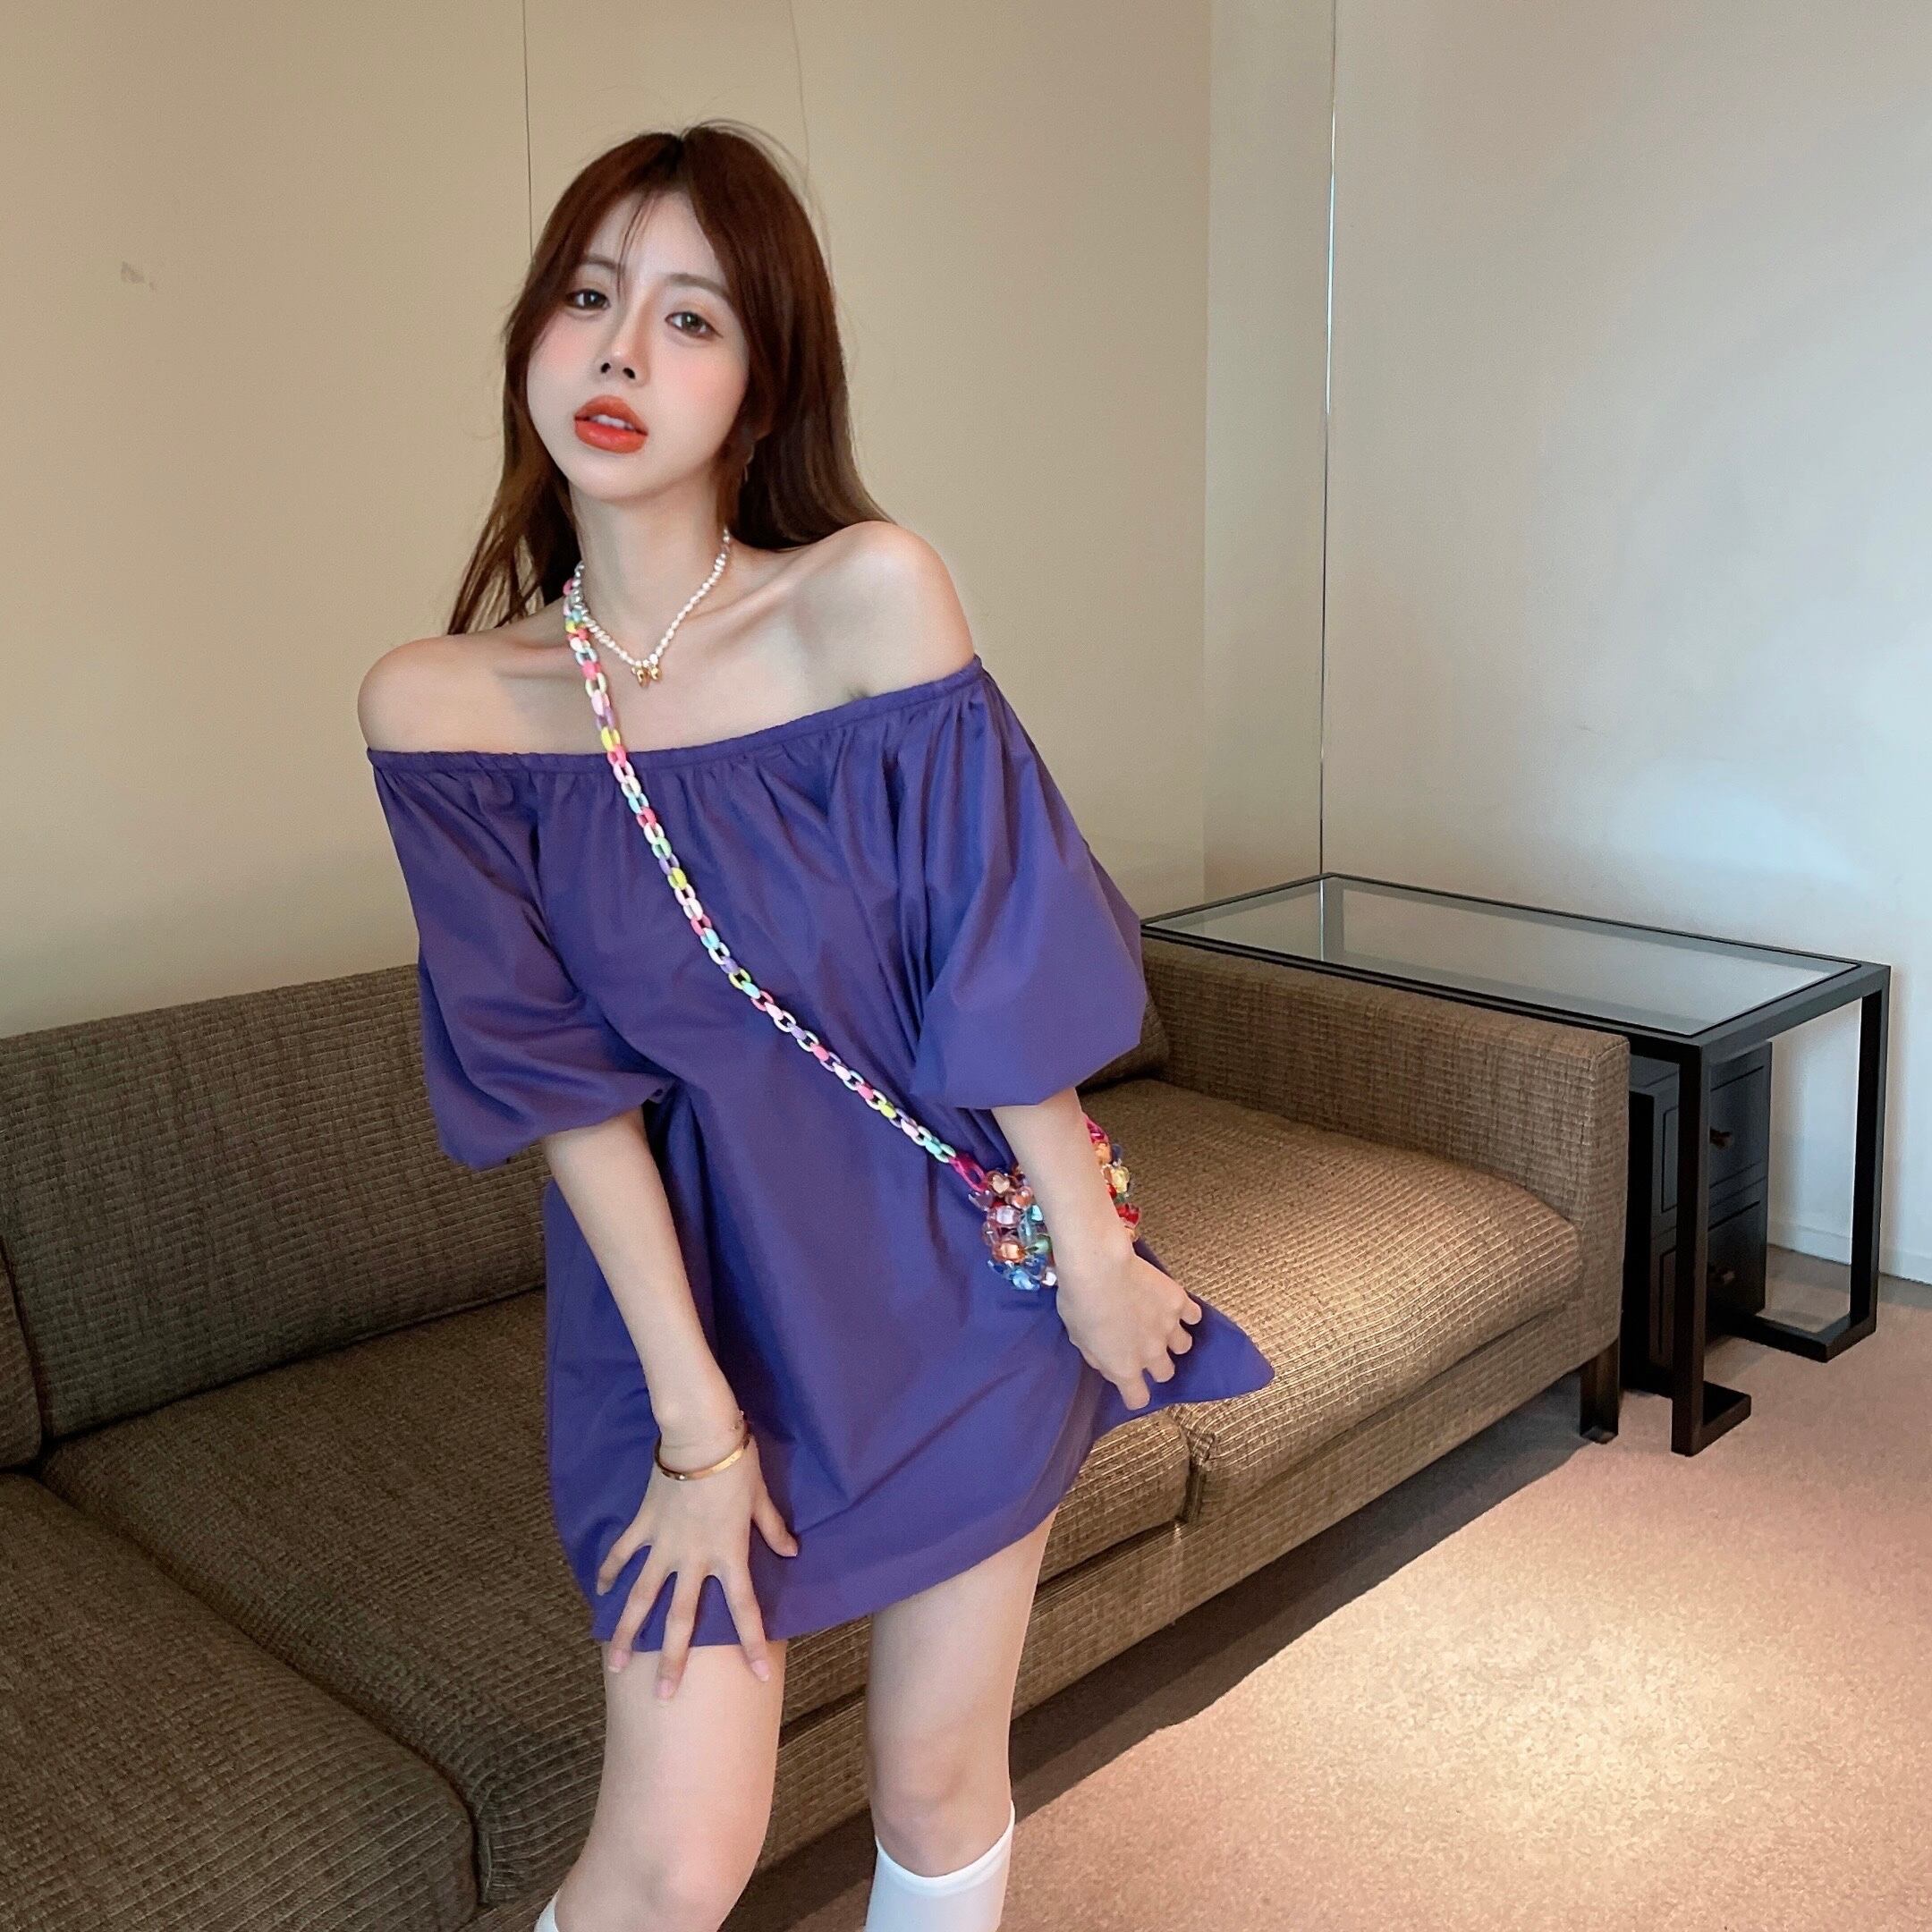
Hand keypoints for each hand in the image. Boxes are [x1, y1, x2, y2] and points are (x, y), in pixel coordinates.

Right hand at [595, 1412, 799, 1696]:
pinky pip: (624, 1553)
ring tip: (615, 1666)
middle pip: (682, 1618)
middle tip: (664, 1696)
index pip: (744, 1609)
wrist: (699, 1435)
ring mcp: (664, 1544)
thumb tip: (791, 1552)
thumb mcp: (761, 1498)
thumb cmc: (737, 1463)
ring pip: (642, 1597)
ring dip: (628, 1633)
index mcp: (729, 1554)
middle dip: (673, 1660)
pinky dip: (611, 1572)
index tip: (759, 1676)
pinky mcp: (644, 1524)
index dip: (753, 1643)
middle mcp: (694, 1558)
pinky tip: (601, 1592)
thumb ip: (773, 1529)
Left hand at [1050, 1242, 1201, 1411]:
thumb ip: (1097, 1356)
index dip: (1134, 1394)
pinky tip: (1175, 1306)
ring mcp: (1169, 1328)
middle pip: (1166, 1373)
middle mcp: (1151, 1354)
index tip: (1130, 1385)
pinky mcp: (1179, 1302)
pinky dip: (1186, 1313)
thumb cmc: (1079, 1302)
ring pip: (1184, 1346)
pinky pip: (1193, 1315)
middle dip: (1156, 1365)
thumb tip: (1108, 1362)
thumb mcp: (1078, 1338)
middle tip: (1144, 1347)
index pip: (1138, 1399)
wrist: (1099, 1267)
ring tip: (1161, 1326)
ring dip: (1173, 1340)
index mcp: (1124, 1368)